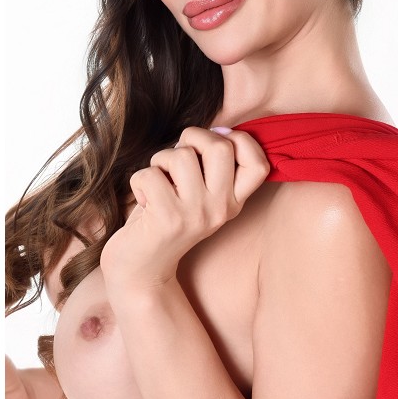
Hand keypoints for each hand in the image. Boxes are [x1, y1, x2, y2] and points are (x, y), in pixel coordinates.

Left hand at [100, 126, 268, 294]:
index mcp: (232, 202)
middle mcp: (220, 209)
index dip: (241, 140)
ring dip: (159, 160)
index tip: (217, 143)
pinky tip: (143, 200)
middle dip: (193, 137)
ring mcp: (196, 215)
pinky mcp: (168, 219)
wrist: (141, 270)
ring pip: (179, 157)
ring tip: (157, 180)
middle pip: (220, 147)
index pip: (259, 164)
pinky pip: (149, 175)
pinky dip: (138, 181)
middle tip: (179, 153)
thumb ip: (210, 165)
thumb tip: (219, 128)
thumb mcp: (198, 195)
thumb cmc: (165, 219)